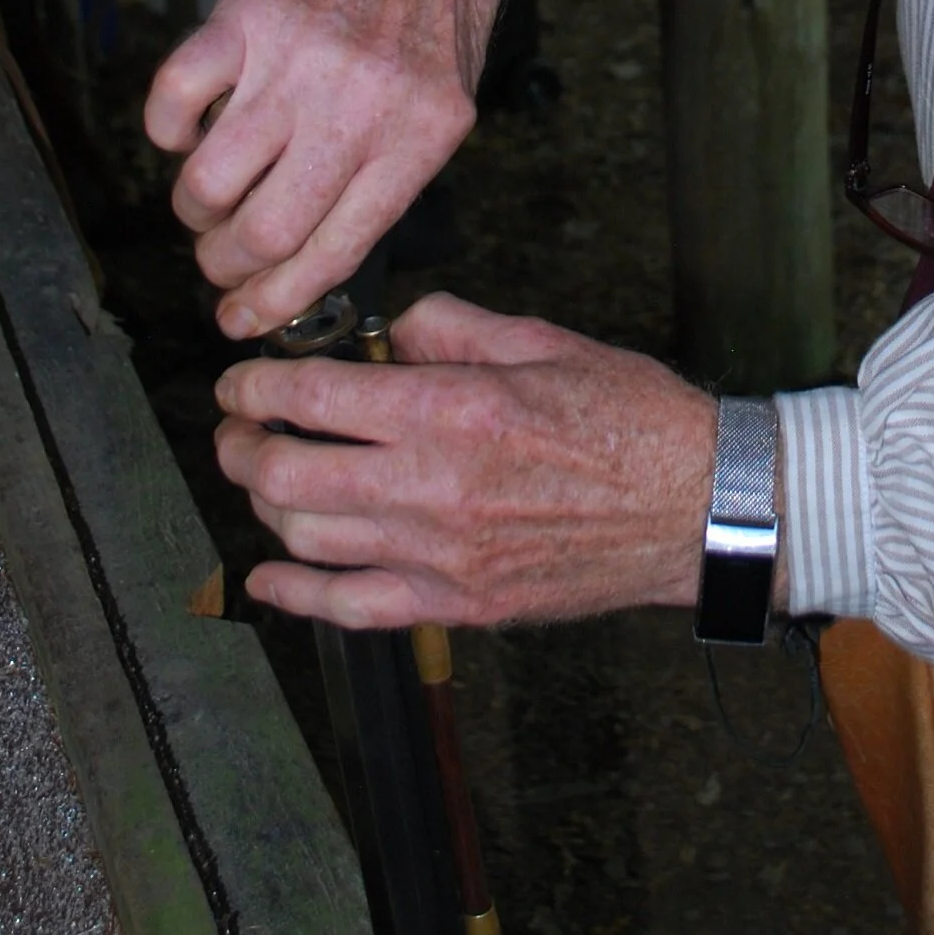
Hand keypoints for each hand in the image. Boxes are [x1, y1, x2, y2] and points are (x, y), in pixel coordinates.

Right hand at [146, 0, 502, 338]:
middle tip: (218, 260)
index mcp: (417, 138)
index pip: (334, 253)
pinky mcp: (243, 18)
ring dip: (192, 209)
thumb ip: (393, 170)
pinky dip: (164, 132)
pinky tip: (184, 130)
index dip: (276, 303)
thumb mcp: (446, 96)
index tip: (241, 319)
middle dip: (226, 267)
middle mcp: (356, 107)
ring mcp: (295, 61)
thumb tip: (319, 254)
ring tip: (202, 199)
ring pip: (209, 182)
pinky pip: (174, 102)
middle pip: (263, 233)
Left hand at [212, 291, 720, 628]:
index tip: (243, 380)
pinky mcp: (459, 604)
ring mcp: (442, 556)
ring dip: (266, 506)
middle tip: (239, 426)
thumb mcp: (541, 339)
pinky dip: (295, 593)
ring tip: (265, 478)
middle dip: (242, 445)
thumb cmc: (629, 418)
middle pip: (287, 474)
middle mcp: (435, 486)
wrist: (695, 506)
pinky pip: (352, 607)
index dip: (258, 386)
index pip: (314, 398)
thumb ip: (450, 327)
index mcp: (455, 409)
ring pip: (307, 539)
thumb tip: (387, 332)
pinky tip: (267, 574)